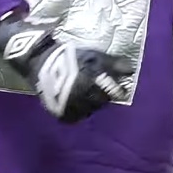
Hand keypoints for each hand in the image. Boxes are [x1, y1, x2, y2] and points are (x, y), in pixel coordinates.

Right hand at [0, 15, 129, 122]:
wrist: (41, 61)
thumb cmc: (71, 57)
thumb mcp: (94, 56)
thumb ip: (114, 63)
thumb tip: (131, 70)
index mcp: (92, 81)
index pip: (115, 93)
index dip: (118, 90)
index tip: (118, 88)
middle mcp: (82, 96)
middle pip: (103, 102)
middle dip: (104, 96)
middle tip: (100, 90)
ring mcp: (70, 106)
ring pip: (90, 111)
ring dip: (92, 104)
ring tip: (88, 95)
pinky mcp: (60, 112)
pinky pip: (76, 117)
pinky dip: (80, 112)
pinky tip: (79, 104)